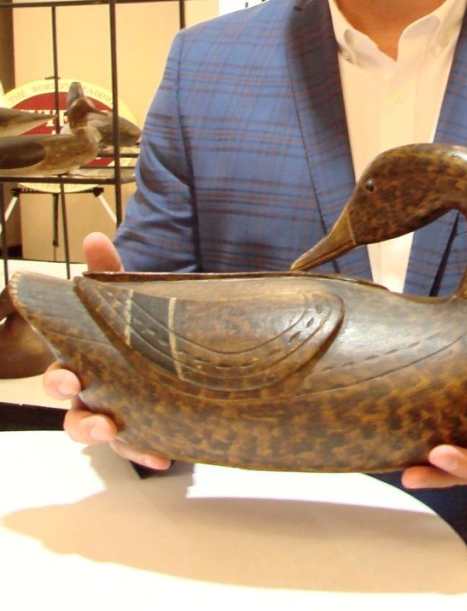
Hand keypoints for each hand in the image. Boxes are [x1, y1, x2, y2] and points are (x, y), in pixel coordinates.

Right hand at [41, 232, 172, 471]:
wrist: (178, 346)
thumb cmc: (138, 325)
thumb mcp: (127, 297)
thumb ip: (109, 271)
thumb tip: (93, 237)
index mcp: (85, 362)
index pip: (62, 372)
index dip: (60, 380)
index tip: (70, 378)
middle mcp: (96, 392)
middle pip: (74, 412)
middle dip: (81, 416)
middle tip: (99, 415)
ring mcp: (120, 412)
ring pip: (102, 434)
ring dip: (106, 436)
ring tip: (119, 431)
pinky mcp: (147, 426)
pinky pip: (141, 445)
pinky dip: (148, 451)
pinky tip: (164, 456)